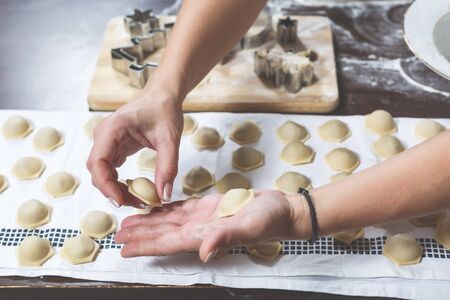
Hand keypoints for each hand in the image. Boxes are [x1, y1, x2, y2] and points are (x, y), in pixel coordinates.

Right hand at [87, 86, 183, 207]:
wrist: (163, 95)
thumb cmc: (165, 110)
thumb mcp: (170, 139)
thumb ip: (168, 167)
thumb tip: (164, 196)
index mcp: (112, 129)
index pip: (98, 162)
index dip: (106, 185)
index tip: (121, 201)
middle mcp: (104, 135)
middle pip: (97, 170)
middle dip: (113, 191)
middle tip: (138, 203)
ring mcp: (106, 141)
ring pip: (102, 172)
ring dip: (116, 189)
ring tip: (139, 199)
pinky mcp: (113, 146)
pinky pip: (110, 169)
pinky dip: (119, 182)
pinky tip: (134, 189)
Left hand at [114, 190, 308, 261]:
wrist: (280, 209)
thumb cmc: (269, 218)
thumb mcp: (250, 226)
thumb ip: (226, 238)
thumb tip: (204, 252)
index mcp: (205, 235)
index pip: (169, 243)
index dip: (146, 246)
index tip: (125, 249)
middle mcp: (200, 229)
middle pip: (163, 234)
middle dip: (140, 235)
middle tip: (118, 235)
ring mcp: (203, 218)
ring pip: (169, 221)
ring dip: (149, 223)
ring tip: (129, 223)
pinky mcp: (209, 207)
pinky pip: (182, 209)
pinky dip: (166, 210)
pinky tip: (155, 209)